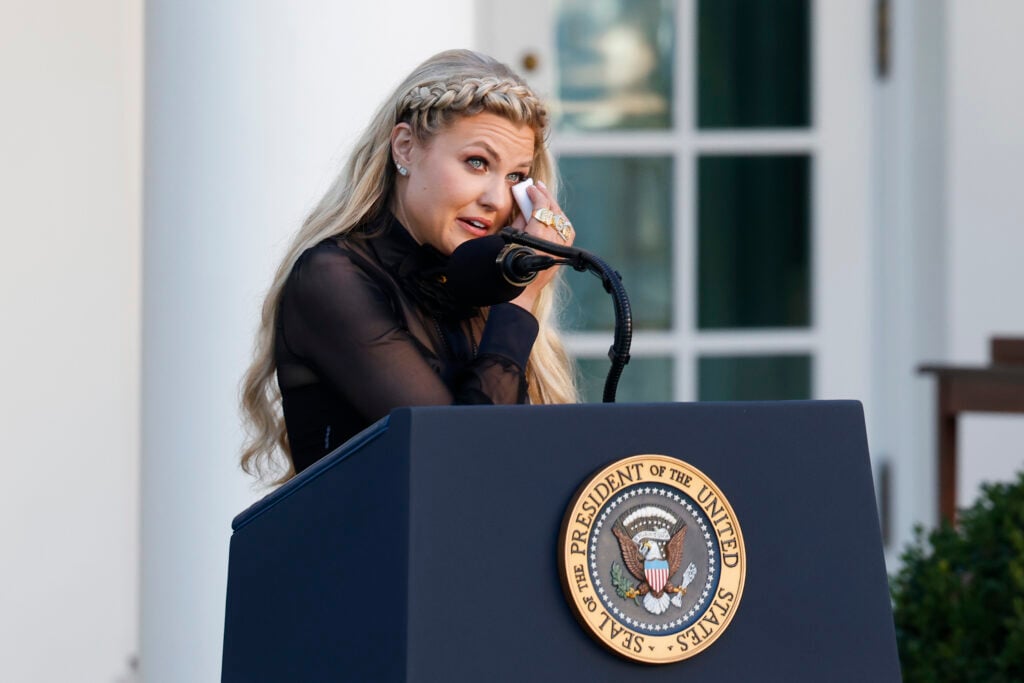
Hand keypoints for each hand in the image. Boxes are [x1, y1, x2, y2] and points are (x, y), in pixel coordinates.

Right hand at [508, 180, 574, 311]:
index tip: (530, 187)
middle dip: (546, 197)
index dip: (536, 195)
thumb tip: (525, 205)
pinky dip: (561, 221)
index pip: (541, 208)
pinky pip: (566, 232)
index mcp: (537, 236)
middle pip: (554, 212)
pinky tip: (554, 216)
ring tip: (546, 198)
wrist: (518, 291)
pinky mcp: (563, 255)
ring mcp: (560, 249)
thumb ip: (519, 220)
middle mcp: (552, 242)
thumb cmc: (507, 265)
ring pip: (563, 221)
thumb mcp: (508, 240)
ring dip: (554, 208)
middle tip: (538, 186)